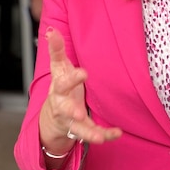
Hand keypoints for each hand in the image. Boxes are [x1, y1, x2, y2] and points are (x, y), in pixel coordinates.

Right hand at [38, 28, 121, 152]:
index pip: (63, 83)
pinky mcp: (82, 131)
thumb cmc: (59, 86)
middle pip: (66, 109)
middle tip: (80, 114)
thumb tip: (52, 31)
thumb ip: (56, 50)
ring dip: (88, 133)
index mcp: (59, 89)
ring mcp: (71, 121)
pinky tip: (117, 133)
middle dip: (72, 111)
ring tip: (99, 138)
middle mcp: (63, 107)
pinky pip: (93, 135)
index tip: (84, 73)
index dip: (73, 79)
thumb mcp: (58, 68)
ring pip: (78, 129)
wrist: (52, 116)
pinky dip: (105, 135)